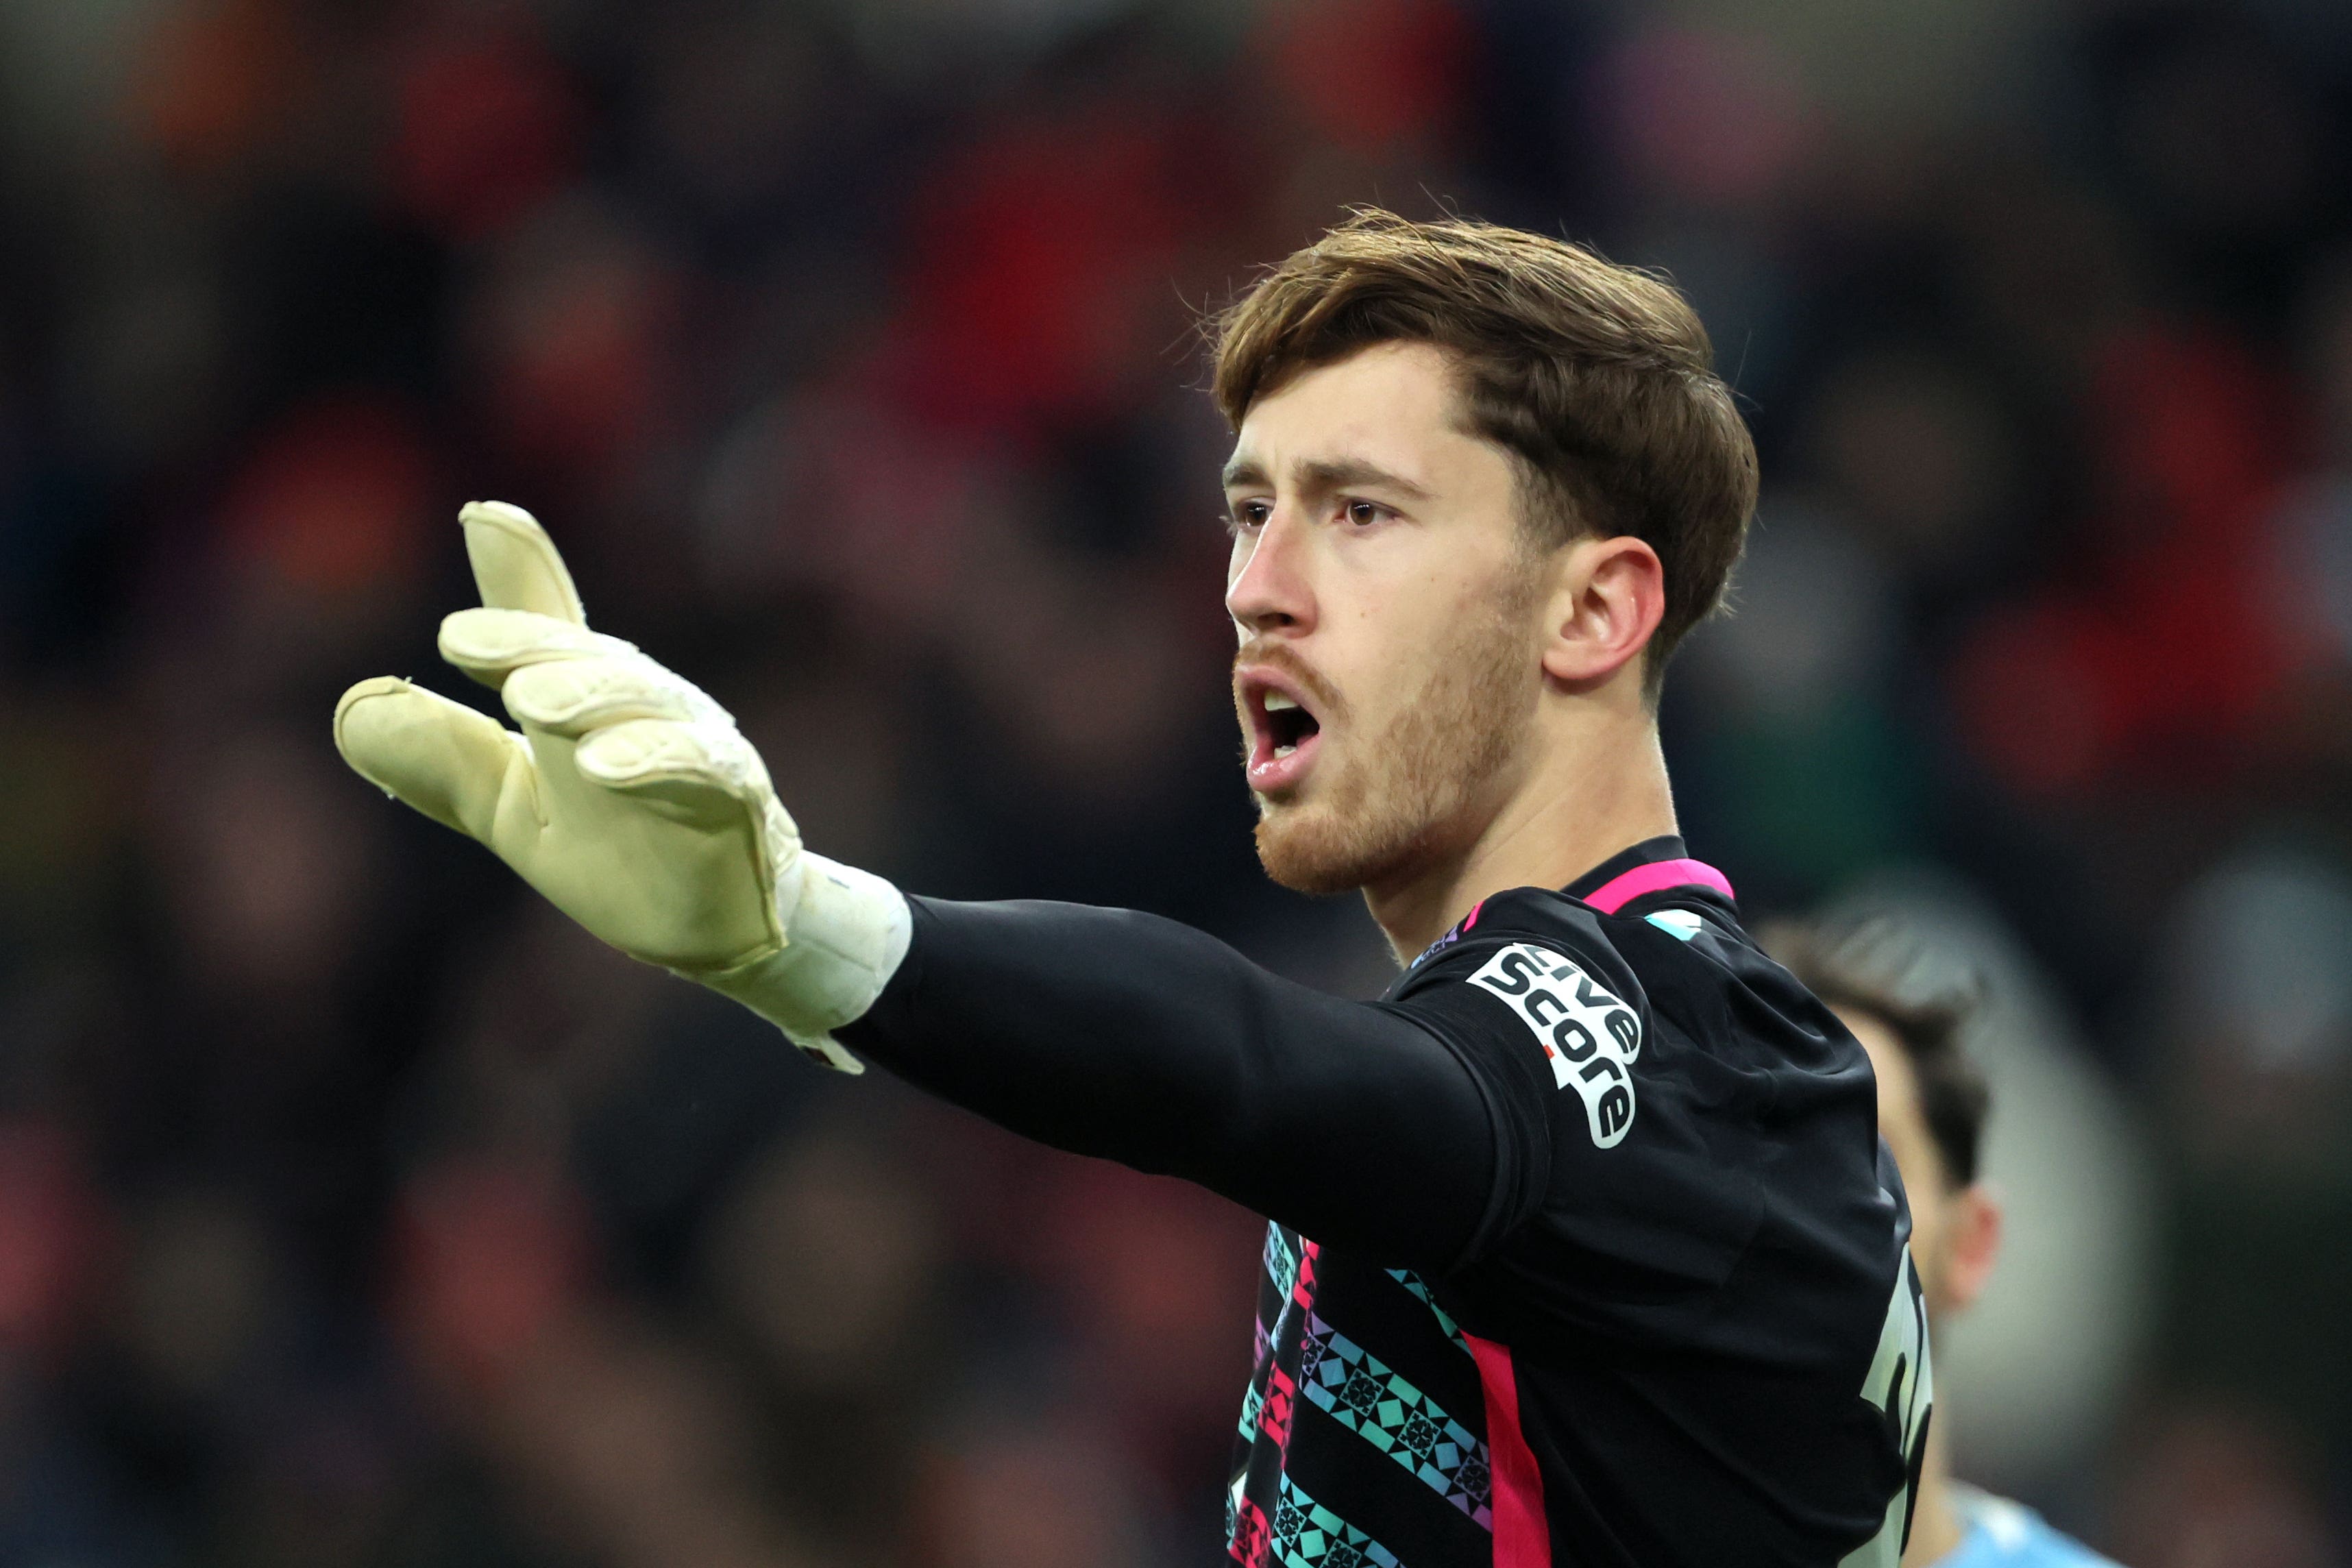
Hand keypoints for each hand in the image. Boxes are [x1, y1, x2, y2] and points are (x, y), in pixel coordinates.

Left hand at [333, 501, 906, 1070]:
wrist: (712, 930)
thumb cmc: (617, 853)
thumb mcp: (508, 806)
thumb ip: (444, 759)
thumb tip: (353, 708)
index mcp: (588, 697)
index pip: (550, 629)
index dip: (521, 578)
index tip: (481, 517)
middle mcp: (645, 706)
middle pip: (590, 658)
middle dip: (531, 641)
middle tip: (462, 639)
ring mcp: (697, 746)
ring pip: (647, 703)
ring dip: (588, 694)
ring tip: (528, 700)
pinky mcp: (737, 800)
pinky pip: (704, 768)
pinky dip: (657, 759)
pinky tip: (604, 765)